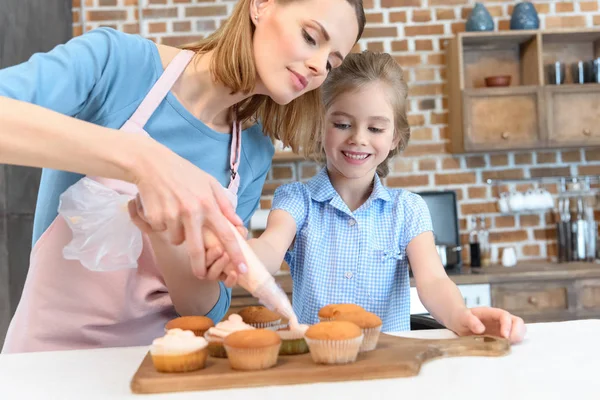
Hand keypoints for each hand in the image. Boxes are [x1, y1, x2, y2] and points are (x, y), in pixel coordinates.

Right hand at [126, 143, 246, 278]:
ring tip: (175, 213)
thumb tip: (237, 223)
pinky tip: (162, 207)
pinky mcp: (155, 217)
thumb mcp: (209, 183)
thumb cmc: (184, 173)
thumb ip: (224, 205)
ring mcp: (171, 215)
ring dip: (177, 233)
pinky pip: (162, 230)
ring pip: (177, 240)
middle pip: (197, 249)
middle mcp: (191, 212)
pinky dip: (162, 224)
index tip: (243, 269)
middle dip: (200, 266)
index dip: (236, 254)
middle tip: (202, 275)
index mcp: (208, 204)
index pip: (226, 234)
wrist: (152, 164)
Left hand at [450, 307, 525, 343]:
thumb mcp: (462, 317)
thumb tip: (480, 329)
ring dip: (518, 338)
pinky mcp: (502, 338)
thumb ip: (470, 320)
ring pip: (519, 330)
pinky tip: (506, 349)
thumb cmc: (461, 317)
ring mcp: (503, 329)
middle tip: (510, 342)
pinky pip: (513, 340)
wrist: (458, 321)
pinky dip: (514, 345)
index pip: (505, 316)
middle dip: (517, 332)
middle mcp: (500, 320)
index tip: (504, 336)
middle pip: (518, 322)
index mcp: (491, 313)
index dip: (507, 325)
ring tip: (508, 346)